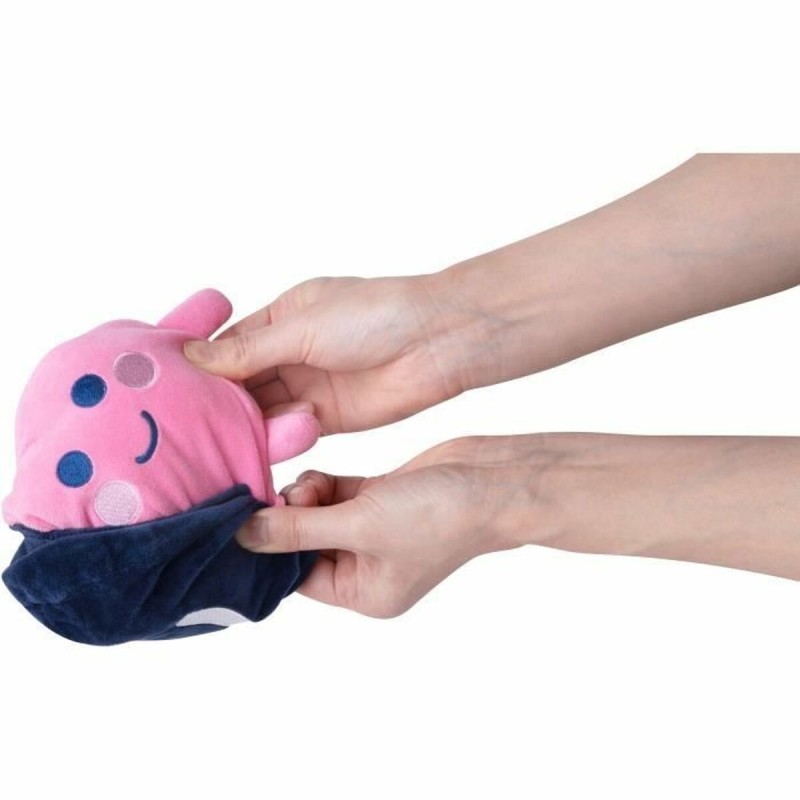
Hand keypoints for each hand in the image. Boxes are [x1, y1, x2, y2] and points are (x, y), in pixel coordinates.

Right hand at [184, 275, 468, 433]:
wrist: (436, 343)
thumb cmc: (374, 316)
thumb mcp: (302, 327)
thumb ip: (250, 349)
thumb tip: (192, 357)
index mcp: (282, 317)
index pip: (228, 346)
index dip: (199, 368)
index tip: (164, 391)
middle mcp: (290, 353)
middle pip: (240, 383)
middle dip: (215, 403)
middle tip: (177, 429)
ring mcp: (308, 387)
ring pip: (262, 411)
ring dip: (240, 426)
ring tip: (205, 446)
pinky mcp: (326, 418)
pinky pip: (287, 432)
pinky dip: (269, 442)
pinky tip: (245, 454)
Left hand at [235, 436, 550, 616]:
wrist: (491, 481)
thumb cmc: (437, 516)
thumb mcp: (360, 526)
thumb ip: (297, 527)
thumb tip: (241, 534)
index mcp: (364, 592)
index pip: (297, 576)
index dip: (270, 549)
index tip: (246, 519)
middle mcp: (366, 566)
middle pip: (304, 543)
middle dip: (290, 517)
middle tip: (286, 494)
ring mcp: (373, 530)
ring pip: (317, 515)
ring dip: (305, 497)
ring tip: (314, 484)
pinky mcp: (380, 499)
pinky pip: (336, 496)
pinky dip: (322, 485)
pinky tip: (319, 476)